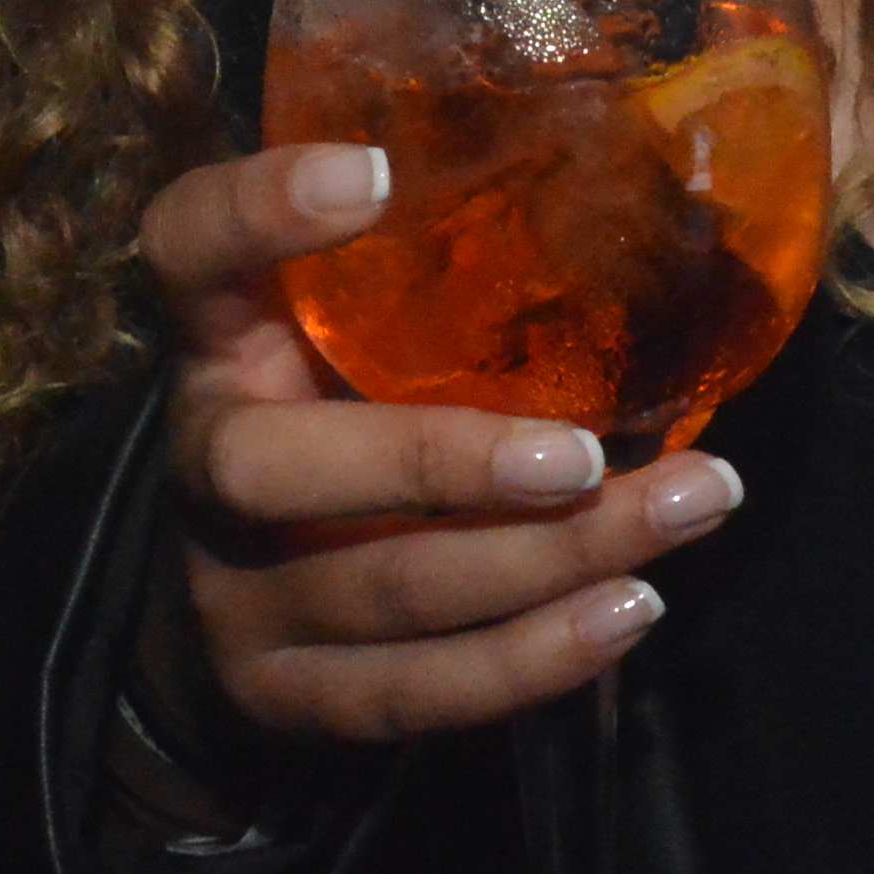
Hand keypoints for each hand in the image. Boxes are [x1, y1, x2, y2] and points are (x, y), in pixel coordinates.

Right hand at [139, 142, 743, 750]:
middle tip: (586, 456)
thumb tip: (660, 204)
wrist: (237, 605)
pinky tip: (629, 610)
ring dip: (550, 560)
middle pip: (273, 469)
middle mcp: (201, 465)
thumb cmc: (339, 422)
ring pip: (383, 589)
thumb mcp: (350, 336)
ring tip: (686, 510)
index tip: (376, 174)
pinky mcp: (284, 699)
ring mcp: (231, 597)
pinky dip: (530, 658)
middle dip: (444, 464)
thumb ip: (435, 283)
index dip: (259, 209)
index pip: (187, 247)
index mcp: (216, 341)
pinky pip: (410, 693)